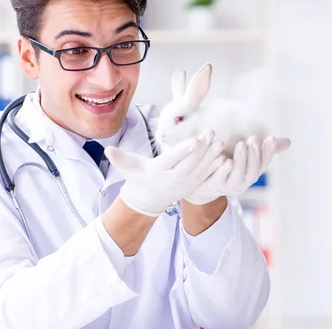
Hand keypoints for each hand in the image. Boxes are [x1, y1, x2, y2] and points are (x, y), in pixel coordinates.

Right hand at [104, 131, 225, 216]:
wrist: (148, 198)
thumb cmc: (138, 177)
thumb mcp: (128, 167)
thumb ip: (120, 158)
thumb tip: (107, 150)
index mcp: (158, 171)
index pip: (173, 160)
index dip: (184, 150)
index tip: (195, 139)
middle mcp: (173, 179)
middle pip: (190, 163)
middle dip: (203, 149)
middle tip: (212, 133)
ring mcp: (184, 184)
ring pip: (200, 169)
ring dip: (211, 155)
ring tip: (220, 140)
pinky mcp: (192, 185)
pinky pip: (205, 175)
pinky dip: (215, 166)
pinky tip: (224, 156)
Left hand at [184, 135, 289, 204]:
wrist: (201, 182)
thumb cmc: (226, 166)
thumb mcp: (245, 155)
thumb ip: (262, 148)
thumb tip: (288, 142)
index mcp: (251, 172)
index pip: (264, 163)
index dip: (268, 152)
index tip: (270, 138)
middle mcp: (243, 181)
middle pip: (253, 170)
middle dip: (254, 155)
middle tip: (252, 139)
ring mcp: (229, 185)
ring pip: (239, 175)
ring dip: (242, 160)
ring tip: (241, 144)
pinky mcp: (215, 185)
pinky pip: (221, 179)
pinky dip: (224, 170)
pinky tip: (226, 159)